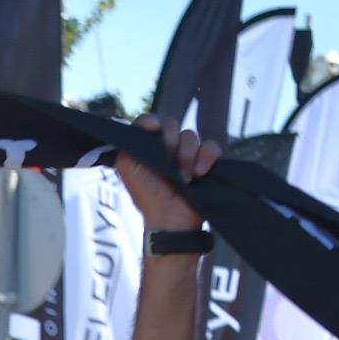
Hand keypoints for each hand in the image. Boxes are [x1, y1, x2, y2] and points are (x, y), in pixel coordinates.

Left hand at [113, 115, 221, 234]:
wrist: (170, 218)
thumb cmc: (146, 195)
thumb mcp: (126, 167)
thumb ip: (128, 143)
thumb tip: (144, 124)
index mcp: (148, 147)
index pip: (149, 122)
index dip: (151, 121)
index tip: (153, 128)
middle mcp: (167, 147)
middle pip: (171, 124)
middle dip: (170, 141)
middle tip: (168, 162)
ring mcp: (188, 153)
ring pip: (191, 135)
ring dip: (186, 155)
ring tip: (184, 177)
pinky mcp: (206, 161)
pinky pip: (211, 145)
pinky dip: (206, 156)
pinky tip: (199, 173)